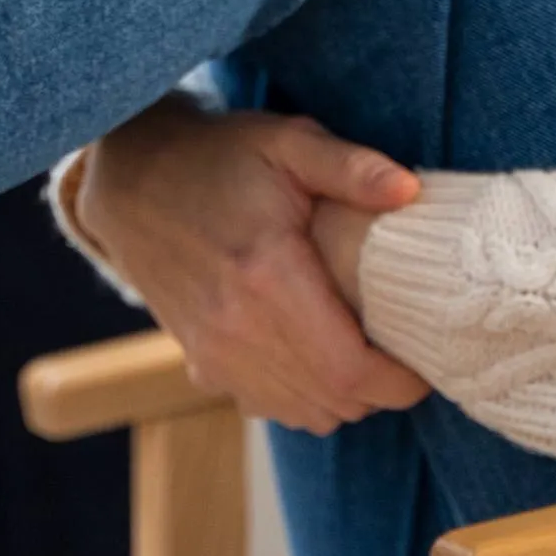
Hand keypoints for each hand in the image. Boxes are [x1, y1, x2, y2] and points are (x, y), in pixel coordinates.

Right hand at [72, 101, 429, 434]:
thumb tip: (411, 191)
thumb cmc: (217, 158)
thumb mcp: (287, 142)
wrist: (132, 181)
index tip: (423, 363)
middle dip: (380, 392)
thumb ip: (351, 167)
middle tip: (402, 355)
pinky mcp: (199, 360)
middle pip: (333, 401)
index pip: (349, 369)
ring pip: (300, 413)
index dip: (399, 382)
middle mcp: (236, 328)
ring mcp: (213, 352)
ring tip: (361, 356)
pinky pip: (263, 407)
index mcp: (267, 276)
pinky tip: (311, 359)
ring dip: (341, 399)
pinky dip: (298, 398)